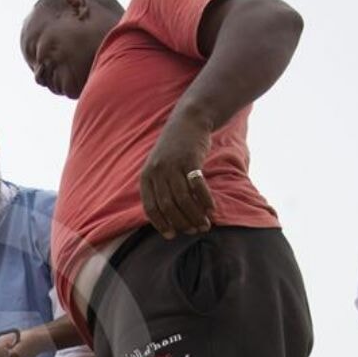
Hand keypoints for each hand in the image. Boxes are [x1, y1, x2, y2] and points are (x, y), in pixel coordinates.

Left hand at [139, 108, 215, 238]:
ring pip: (183, 199)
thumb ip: (160, 188)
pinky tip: (211, 209)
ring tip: (205, 224)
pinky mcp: (190, 160)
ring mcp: (173, 165)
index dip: (161, 224)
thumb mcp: (159, 167)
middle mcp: (157, 172)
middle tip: (194, 231)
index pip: (150, 207)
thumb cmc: (174, 150)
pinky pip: (197, 186)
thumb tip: (169, 219)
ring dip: (194, 215)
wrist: (188, 121)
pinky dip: (204, 200)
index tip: (172, 235)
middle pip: (168, 206)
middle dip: (181, 222)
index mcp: (146, 177)